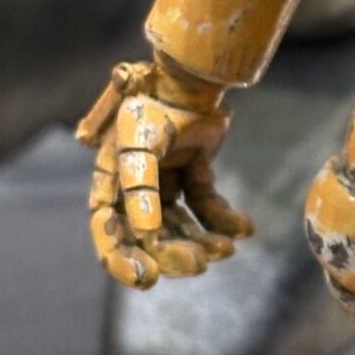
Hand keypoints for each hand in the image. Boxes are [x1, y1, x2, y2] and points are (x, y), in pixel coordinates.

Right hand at [76, 60, 251, 288]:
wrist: (191, 75)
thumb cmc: (156, 104)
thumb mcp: (140, 143)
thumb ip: (139, 186)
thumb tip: (145, 233)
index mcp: (111, 182)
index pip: (109, 231)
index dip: (122, 259)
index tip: (147, 279)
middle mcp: (135, 188)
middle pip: (150, 237)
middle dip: (173, 255)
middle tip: (199, 265)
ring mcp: (166, 183)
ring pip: (183, 227)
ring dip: (202, 242)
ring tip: (226, 249)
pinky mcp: (194, 174)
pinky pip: (208, 207)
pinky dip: (225, 220)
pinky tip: (244, 228)